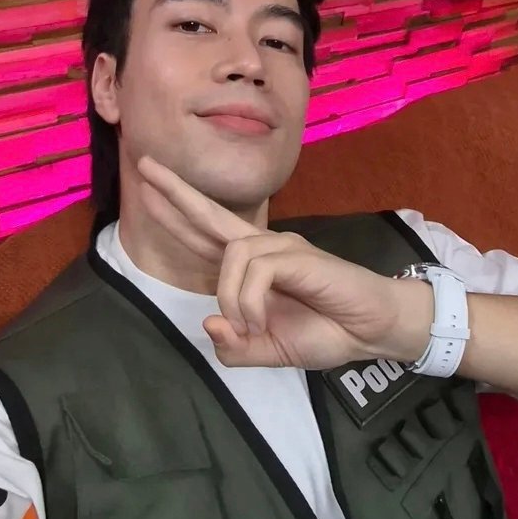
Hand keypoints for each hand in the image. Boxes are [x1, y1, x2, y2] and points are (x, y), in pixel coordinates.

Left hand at [136, 155, 433, 369]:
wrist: (373, 332)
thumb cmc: (327, 333)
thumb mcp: (270, 352)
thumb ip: (236, 348)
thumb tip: (210, 324)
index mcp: (254, 269)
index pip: (207, 237)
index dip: (178, 217)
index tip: (148, 194)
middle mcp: (265, 248)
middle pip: (212, 215)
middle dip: (176, 192)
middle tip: (144, 166)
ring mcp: (283, 248)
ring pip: (232, 254)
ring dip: (230, 296)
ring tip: (248, 327)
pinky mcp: (299, 255)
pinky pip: (257, 269)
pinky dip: (249, 301)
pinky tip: (259, 322)